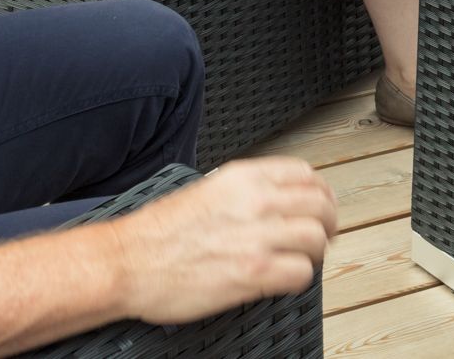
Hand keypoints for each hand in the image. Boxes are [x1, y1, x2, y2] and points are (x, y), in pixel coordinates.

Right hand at [109, 158, 336, 324]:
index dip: (320, 193)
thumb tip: (276, 199)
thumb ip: (246, 191)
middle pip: (321, 206)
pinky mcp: (253, 272)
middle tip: (321, 236)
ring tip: (301, 259)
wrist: (126, 262)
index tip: (320, 205)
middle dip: (327, 223)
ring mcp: (257, 237)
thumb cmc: (157, 232)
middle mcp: (256, 202)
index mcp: (244, 178)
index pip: (307, 175)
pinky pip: (301, 274)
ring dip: (314, 252)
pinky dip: (298, 279)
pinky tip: (284, 280)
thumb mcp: (208, 190)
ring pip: (317, 239)